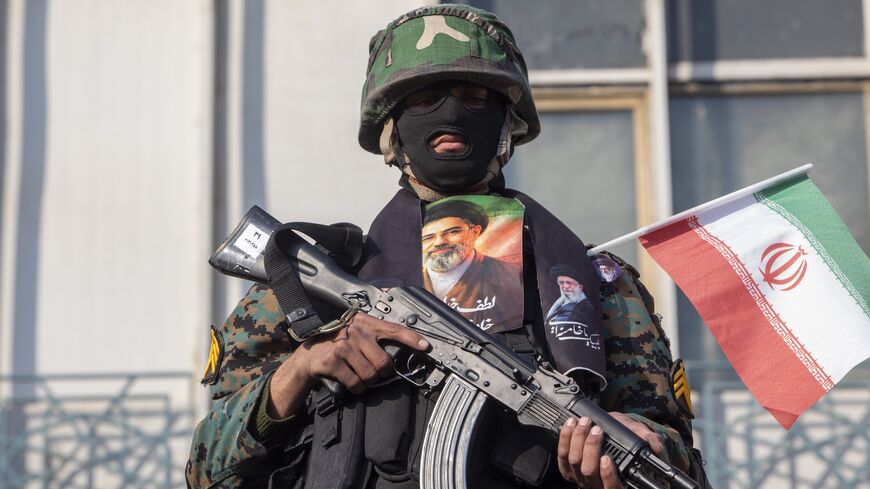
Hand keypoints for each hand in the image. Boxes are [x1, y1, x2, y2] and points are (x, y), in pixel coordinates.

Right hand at [268, 313, 429, 417]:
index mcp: (365, 322)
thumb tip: (403, 351)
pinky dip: (356, 388)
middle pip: (385, 362)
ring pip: (371, 375)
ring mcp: (344, 346)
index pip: (394, 329)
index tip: (426, 346)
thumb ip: (376, 338)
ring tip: (358, 375)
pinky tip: (350, 382)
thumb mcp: (357, 334)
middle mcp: (356, 331)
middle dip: (382, 372)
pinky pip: (356, 383)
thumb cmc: (338, 345)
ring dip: (367, 381)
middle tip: (374, 371)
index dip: (412, 339)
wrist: (309, 355)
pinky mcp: (334, 361)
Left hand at [556, 412, 664, 488]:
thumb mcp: (640, 436)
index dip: (607, 475)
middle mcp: (597, 483)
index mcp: (618, 481)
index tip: (607, 458)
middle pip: (589, 471)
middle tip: (597, 430)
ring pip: (574, 462)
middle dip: (591, 448)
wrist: (608, 430)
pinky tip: (570, 425)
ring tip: (585, 423)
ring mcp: (580, 477)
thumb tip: (656, 447)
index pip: (612, 487)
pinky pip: (562, 456)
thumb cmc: (626, 437)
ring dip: (577, 440)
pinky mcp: (567, 468)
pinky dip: (565, 439)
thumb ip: (650, 440)